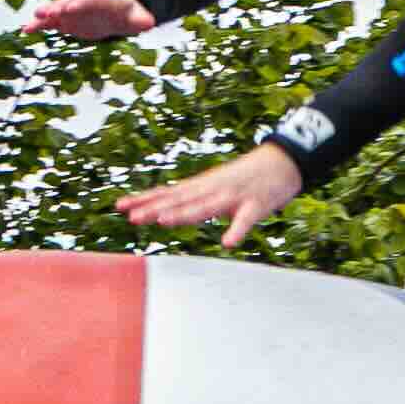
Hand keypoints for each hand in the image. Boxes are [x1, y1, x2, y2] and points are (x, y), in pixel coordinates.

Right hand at [24, 0, 153, 40]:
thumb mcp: (137, 16)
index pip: (88, 0)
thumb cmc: (127, 13)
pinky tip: (26, 30)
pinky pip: (50, 22)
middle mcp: (82, 3)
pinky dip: (39, 25)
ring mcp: (72, 11)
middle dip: (56, 7)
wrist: (117, 13)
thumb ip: (141, 19)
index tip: (69, 7)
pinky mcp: (66, 20)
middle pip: (68, 3)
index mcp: (99, 0)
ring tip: (31, 22)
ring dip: (44, 16)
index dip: (79, 3)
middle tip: (44, 12)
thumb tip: (149, 23)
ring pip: (56, 12)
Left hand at [119, 144, 306, 248]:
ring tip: (164, 221)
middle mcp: (213, 189)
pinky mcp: (256, 205)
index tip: (120, 206)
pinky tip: (228, 243)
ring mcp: (234, 196)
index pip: (168, 193)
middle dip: (155, 209)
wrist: (284, 160)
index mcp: (202, 186)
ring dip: (185, 214)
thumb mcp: (216, 185)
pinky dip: (237, 230)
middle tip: (132, 218)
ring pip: (206, 207)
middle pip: (180, 200)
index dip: (145, 199)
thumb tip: (167, 209)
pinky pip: (246, 220)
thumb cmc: (248, 177)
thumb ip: (194, 198)